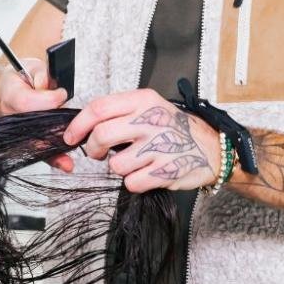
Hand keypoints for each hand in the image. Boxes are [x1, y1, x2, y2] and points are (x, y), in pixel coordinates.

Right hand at [0, 59, 72, 169]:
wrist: (5, 88)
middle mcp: (10, 116)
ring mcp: (15, 130)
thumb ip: (43, 75)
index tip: (62, 95)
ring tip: (68, 161)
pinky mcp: (23, 138)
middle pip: (32, 129)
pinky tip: (65, 164)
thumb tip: (53, 90)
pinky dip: (52, 158)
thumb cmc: (20, 77)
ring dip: (53, 151)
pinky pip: (37, 152)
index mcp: (9, 94)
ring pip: (34, 144)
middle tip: (73, 133)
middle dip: (54, 133)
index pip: (26, 103)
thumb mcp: (31, 66)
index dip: (47, 100)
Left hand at [63, 89, 219, 192]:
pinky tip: (146, 173)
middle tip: (96, 153)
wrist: (212, 147)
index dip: (78, 125)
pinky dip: (134, 182)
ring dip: (118, 167)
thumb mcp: (149, 106)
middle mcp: (151, 120)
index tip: (71, 137)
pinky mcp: (166, 171)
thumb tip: (82, 124)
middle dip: (92, 149)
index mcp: (143, 100)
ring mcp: (160, 146)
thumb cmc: (173, 128)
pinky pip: (132, 182)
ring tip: (132, 162)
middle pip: (101, 135)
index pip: (98, 108)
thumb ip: (119, 111)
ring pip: (115, 164)